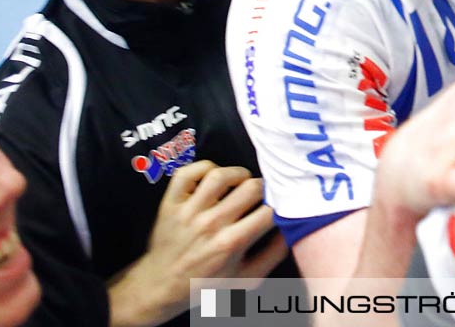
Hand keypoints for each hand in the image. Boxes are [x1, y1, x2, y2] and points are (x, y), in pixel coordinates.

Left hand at [105, 160, 282, 326]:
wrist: (160, 286)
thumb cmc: (206, 283)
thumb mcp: (246, 279)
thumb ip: (273, 255)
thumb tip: (293, 229)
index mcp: (231, 244)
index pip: (269, 211)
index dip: (281, 206)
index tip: (281, 206)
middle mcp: (210, 224)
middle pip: (251, 187)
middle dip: (264, 189)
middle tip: (262, 195)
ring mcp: (188, 211)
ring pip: (221, 175)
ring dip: (237, 175)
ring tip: (241, 183)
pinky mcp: (171, 203)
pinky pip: (188, 172)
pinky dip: (204, 168)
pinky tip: (213, 179)